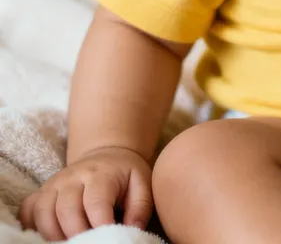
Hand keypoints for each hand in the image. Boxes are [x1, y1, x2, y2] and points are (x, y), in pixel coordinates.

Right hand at [19, 146, 152, 241]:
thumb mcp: (141, 184)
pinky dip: (32, 227)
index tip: (107, 240)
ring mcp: (54, 183)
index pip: (95, 202)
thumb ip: (140, 208)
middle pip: (66, 209)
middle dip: (75, 234)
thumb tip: (132, 231)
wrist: (106, 155)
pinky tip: (47, 238)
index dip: (100, 225)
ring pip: (43, 212)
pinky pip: (28, 210)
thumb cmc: (125, 175)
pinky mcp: (41, 191)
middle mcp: (73, 176)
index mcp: (101, 174)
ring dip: (53, 235)